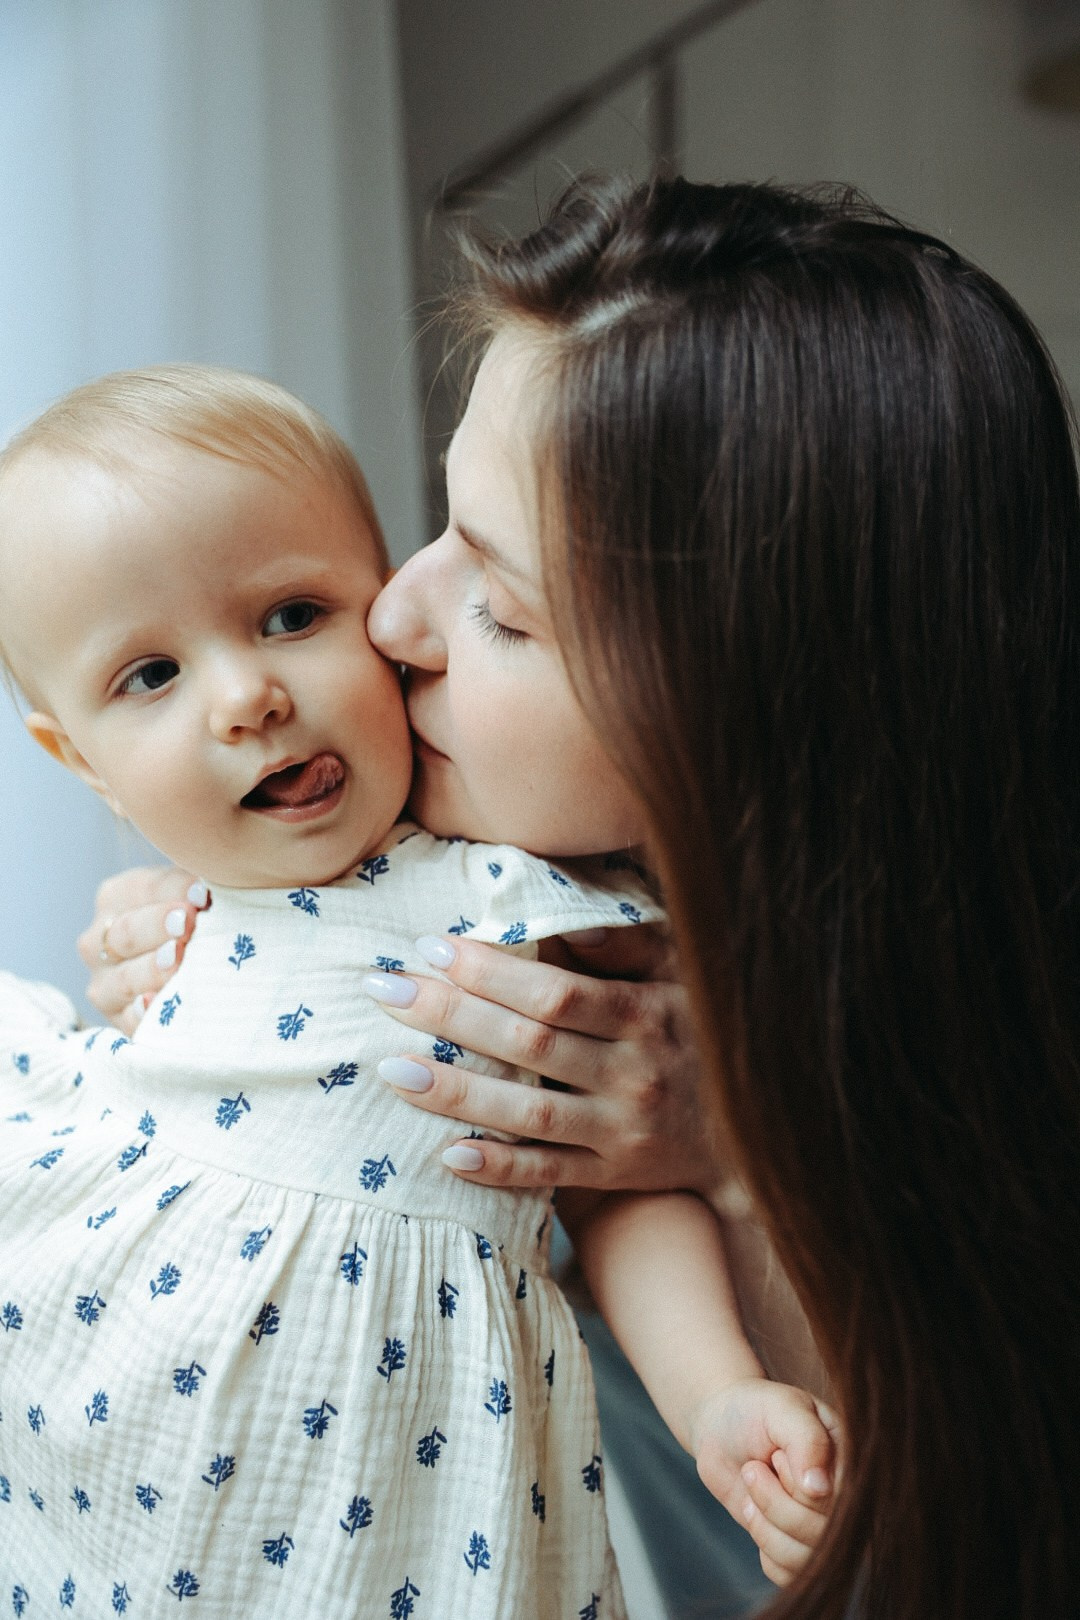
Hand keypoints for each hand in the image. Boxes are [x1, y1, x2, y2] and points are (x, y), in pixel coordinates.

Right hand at [78, 866, 208, 1031]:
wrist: (187, 974)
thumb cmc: (198, 923)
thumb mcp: (194, 898)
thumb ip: (199, 893)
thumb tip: (213, 891)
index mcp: (116, 898)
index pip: (141, 890)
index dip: (174, 890)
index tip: (203, 894)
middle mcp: (99, 941)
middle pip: (127, 933)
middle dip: (158, 927)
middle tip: (188, 923)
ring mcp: (105, 985)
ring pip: (125, 978)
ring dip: (153, 969)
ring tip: (178, 960)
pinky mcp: (119, 1021)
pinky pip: (129, 1020)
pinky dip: (144, 1014)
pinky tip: (157, 1002)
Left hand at [365, 924, 723, 1190]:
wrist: (758, 1128)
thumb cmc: (705, 1030)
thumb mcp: (685, 973)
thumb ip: (629, 944)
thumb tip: (563, 920)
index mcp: (647, 1014)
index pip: (555, 992)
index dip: (490, 972)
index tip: (432, 947)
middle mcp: (633, 1074)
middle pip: (528, 1046)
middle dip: (449, 1016)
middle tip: (384, 991)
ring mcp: (624, 1130)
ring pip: (529, 1115)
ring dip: (456, 1093)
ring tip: (391, 1069)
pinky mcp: (618, 1175)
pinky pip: (551, 1175)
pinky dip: (500, 1167)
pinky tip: (446, 1154)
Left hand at [692, 1378, 841, 1585]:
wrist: (720, 1425)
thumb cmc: (755, 1410)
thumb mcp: (782, 1408)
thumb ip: (807, 1440)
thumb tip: (821, 1489)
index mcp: (854, 1462)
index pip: (843, 1501)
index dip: (800, 1487)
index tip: (776, 1455)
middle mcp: (846, 1500)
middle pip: (823, 1535)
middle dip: (775, 1502)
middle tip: (755, 1467)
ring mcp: (824, 1527)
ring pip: (805, 1560)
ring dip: (765, 1525)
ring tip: (752, 1486)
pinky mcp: (798, 1547)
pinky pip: (788, 1574)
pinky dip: (763, 1545)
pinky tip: (753, 1510)